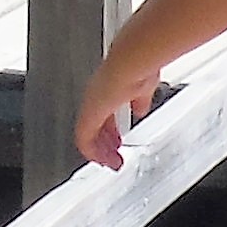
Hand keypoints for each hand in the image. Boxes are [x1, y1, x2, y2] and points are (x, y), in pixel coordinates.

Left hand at [75, 38, 167, 169]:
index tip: (116, 140)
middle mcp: (95, 99)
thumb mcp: (142, 90)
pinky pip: (84, 141)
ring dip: (101, 150)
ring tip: (111, 161)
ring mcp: (90, 108)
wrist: (130, 65)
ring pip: (88, 135)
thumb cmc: (137, 70)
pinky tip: (104, 159)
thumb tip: (141, 109)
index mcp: (107, 90)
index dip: (110, 129)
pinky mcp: (87, 118)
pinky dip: (94, 153)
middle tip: (113, 155)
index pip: (104, 114)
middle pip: (95, 126)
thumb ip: (139, 101)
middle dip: (105, 143)